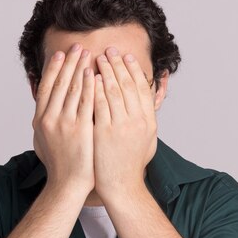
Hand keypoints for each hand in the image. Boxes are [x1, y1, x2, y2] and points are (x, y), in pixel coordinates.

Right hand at [32, 42, 95, 192]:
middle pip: (60, 83)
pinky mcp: (81, 129)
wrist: (67, 185)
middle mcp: (49, 119)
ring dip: (81, 68)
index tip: (60, 54)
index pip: (47, 87)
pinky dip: (91, 86)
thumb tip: (43, 108)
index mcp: (40, 120)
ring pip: (73, 89)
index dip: (54, 69)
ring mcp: (65, 124)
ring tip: (89, 54)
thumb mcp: (43, 141)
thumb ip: (44, 122)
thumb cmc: (58, 165)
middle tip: (77, 46)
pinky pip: (87, 102)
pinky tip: (96, 74)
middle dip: (69, 62)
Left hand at [92, 47, 157, 200]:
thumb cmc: (131, 165)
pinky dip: (94, 88)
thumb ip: (145, 119)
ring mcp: (121, 126)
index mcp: (149, 121)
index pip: (141, 88)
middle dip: (117, 64)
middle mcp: (138, 121)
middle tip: (109, 50)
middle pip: (127, 84)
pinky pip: (99, 104)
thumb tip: (143, 101)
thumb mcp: (147, 140)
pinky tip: (89, 77)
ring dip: (105, 71)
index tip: (126, 57)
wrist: (122, 186)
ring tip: (97, 58)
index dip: (133, 70)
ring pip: (113, 90)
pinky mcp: (104, 132)